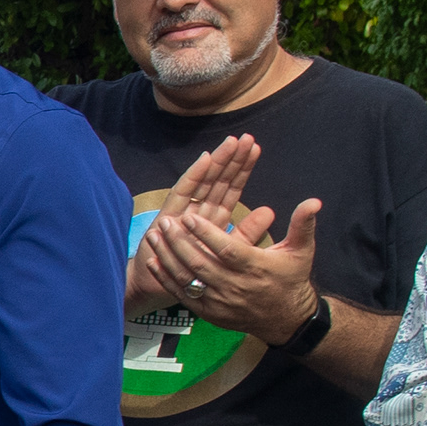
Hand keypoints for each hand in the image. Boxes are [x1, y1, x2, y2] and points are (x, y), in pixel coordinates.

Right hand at [124, 135, 259, 312]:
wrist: (156, 287)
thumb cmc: (190, 271)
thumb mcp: (228, 252)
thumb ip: (248, 232)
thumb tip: (270, 212)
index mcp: (213, 218)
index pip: (230, 189)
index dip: (242, 169)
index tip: (255, 149)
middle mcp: (198, 210)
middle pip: (218, 180)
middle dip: (232, 159)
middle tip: (247, 137)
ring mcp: (182, 211)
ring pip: (204, 182)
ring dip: (218, 161)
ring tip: (233, 142)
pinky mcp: (167, 215)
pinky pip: (183, 192)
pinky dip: (195, 174)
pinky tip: (207, 158)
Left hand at [148, 190, 324, 345]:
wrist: (286, 319)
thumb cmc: (292, 279)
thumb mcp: (301, 251)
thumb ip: (303, 225)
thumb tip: (314, 201)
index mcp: (256, 267)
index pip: (227, 250)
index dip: (207, 234)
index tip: (190, 217)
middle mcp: (236, 286)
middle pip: (202, 264)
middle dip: (180, 243)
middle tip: (166, 222)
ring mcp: (220, 302)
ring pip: (189, 279)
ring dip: (168, 258)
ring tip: (154, 236)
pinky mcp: (210, 313)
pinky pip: (183, 295)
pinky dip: (167, 279)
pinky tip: (153, 261)